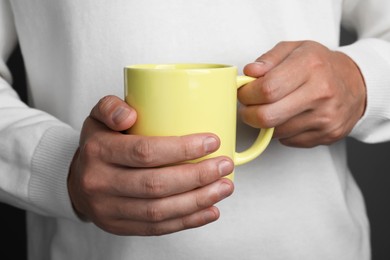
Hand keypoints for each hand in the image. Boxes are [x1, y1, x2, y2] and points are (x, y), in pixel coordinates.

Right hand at [68, 95, 233, 235]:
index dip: (183, 149)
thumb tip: (130, 115)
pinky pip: (157, 228)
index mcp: (98, 151)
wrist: (77, 181)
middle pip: (156, 184)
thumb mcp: (98, 117)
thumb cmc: (99, 145)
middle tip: (224, 165)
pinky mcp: (119, 227)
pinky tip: (210, 210)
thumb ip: (112, 107)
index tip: (212, 142)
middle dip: (197, 176)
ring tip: (224, 187)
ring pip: (160, 210)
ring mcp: (109, 210)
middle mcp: (100, 183)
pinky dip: (188, 221)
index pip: (145, 152)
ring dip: (198, 200)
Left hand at [238, 40, 365, 147]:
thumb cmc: (321, 65)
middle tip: (248, 107)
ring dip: (266, 123)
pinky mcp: (328, 135)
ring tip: (271, 109)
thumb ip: (269, 58)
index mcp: (310, 66)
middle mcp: (321, 93)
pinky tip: (289, 117)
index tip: (244, 93)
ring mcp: (326, 117)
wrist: (357, 84)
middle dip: (249, 114)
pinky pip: (289, 141)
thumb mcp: (295, 49)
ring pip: (276, 132)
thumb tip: (249, 72)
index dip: (247, 94)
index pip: (266, 89)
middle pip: (267, 116)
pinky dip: (282, 131)